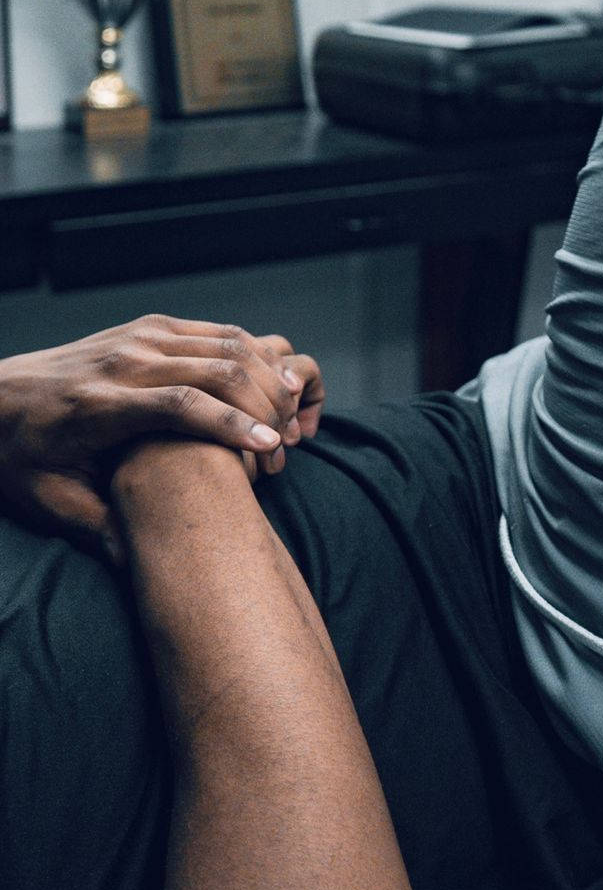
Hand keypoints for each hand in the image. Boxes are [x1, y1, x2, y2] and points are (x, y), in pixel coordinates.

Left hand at [0, 319, 323, 560]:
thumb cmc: (26, 457)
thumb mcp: (50, 502)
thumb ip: (98, 528)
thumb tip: (144, 562)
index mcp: (98, 404)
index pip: (181, 404)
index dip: (233, 426)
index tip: (272, 448)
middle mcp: (124, 361)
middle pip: (216, 368)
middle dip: (266, 405)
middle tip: (288, 446)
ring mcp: (140, 336)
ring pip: (227, 344)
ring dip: (267, 378)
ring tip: (288, 420)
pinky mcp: (152, 327)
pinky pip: (218, 333)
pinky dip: (254, 357)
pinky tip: (269, 390)